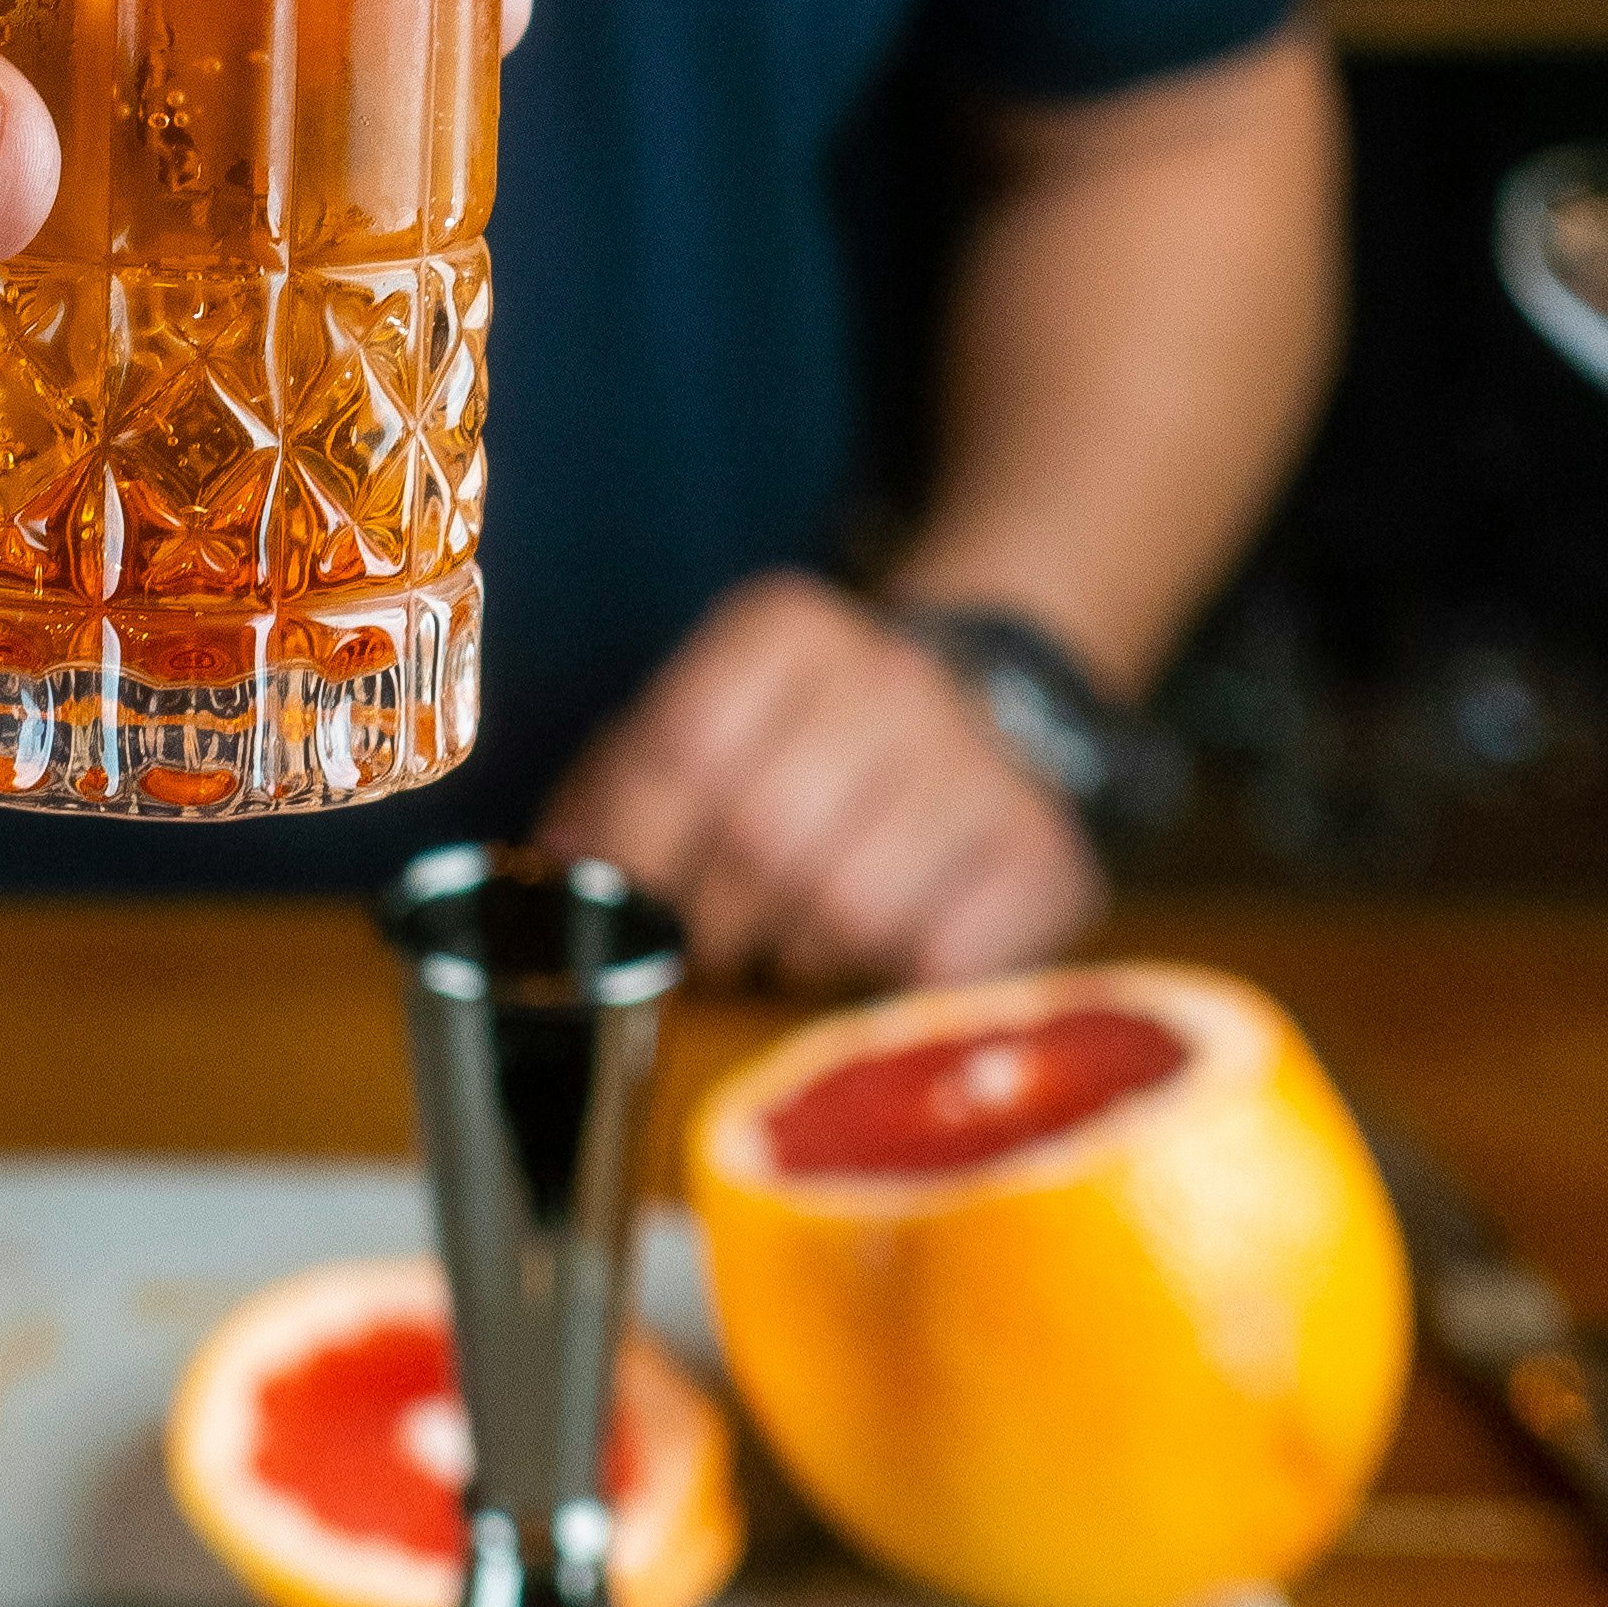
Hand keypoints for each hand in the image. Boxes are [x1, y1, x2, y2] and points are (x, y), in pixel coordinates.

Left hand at [536, 573, 1104, 990]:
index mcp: (787, 628)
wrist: (987, 718)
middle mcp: (891, 674)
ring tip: (793, 939)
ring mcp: (977, 758)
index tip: (625, 901)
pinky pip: (945, 955)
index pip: (683, 745)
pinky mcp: (1044, 848)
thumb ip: (620, 782)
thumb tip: (563, 866)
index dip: (638, 846)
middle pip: (762, 834)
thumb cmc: (807, 744)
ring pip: (850, 903)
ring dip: (801, 950)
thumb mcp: (706, 720)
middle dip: (714, 916)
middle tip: (710, 940)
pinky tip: (884, 952)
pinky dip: (897, 978)